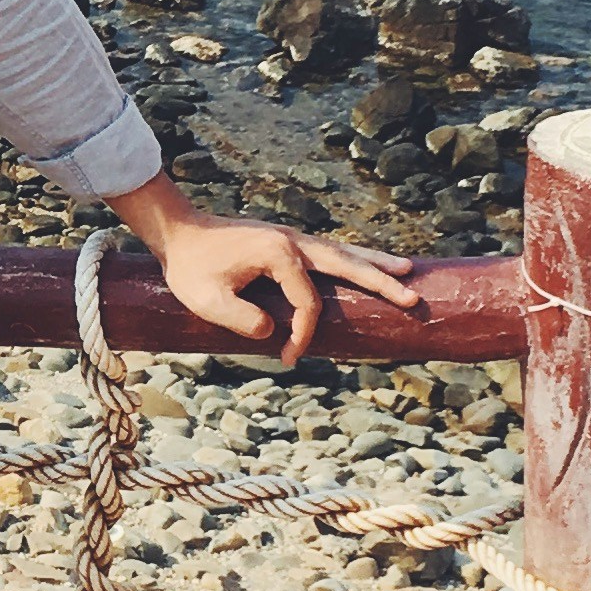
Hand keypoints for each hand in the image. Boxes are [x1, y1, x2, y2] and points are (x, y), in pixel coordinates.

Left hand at [111, 175, 415, 366]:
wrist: (178, 233)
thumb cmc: (190, 268)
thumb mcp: (207, 300)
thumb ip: (243, 318)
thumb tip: (275, 330)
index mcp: (278, 253)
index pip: (309, 301)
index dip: (303, 333)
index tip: (286, 357)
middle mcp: (292, 240)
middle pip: (346, 263)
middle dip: (379, 281)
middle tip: (412, 296)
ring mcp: (292, 238)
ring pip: (343, 252)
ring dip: (374, 264)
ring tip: (408, 270)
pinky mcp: (287, 242)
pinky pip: (329, 252)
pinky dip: (354, 259)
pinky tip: (367, 265)